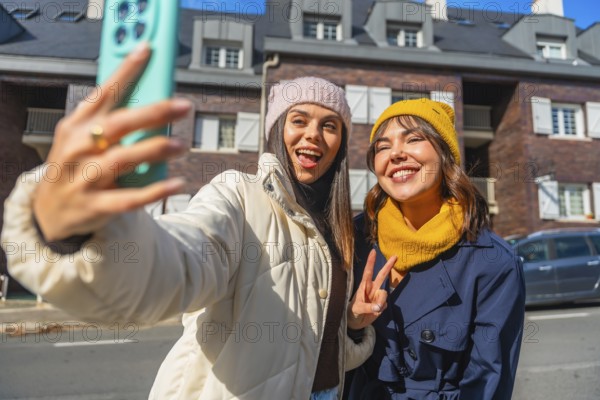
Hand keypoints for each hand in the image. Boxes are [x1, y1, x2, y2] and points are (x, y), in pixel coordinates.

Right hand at [33, 43, 190, 240]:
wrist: (49, 212)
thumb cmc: (74, 166)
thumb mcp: (83, 138)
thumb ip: (112, 120)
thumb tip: (155, 101)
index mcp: (79, 125)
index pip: (104, 92)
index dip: (126, 71)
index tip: (148, 51)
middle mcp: (80, 147)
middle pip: (119, 124)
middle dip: (153, 112)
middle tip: (183, 106)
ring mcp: (85, 177)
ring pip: (122, 159)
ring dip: (153, 149)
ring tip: (181, 144)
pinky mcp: (95, 205)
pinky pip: (128, 198)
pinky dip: (154, 191)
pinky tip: (176, 182)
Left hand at [347, 250, 396, 329]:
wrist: (355, 322)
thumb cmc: (353, 311)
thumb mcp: (357, 309)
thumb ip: (368, 307)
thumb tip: (379, 306)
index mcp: (364, 286)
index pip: (368, 272)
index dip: (371, 262)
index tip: (373, 251)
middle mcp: (372, 288)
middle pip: (382, 275)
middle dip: (388, 266)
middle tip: (395, 256)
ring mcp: (377, 296)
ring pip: (384, 294)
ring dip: (380, 302)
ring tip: (373, 309)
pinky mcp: (381, 304)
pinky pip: (385, 305)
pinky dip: (380, 309)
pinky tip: (374, 312)